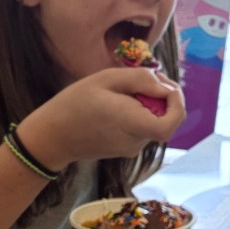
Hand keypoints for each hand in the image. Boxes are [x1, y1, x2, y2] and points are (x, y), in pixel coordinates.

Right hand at [15, 67, 185, 170]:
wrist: (52, 137)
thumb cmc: (74, 103)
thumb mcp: (105, 79)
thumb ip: (140, 80)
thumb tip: (166, 88)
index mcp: (129, 122)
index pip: (170, 125)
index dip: (177, 104)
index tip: (167, 87)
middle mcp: (135, 140)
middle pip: (167, 120)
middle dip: (166, 98)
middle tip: (148, 80)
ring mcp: (132, 148)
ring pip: (156, 122)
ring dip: (153, 104)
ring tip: (128, 90)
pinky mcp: (127, 149)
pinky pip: (145, 128)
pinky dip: (143, 113)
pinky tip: (123, 102)